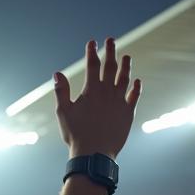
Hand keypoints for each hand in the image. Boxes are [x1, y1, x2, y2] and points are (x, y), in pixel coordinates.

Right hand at [54, 37, 141, 158]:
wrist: (94, 154)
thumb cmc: (76, 135)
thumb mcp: (64, 112)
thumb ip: (61, 91)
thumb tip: (57, 73)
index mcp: (91, 90)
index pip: (92, 65)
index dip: (92, 52)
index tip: (92, 42)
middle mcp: (107, 92)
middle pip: (110, 66)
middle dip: (110, 51)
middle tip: (110, 40)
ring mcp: (119, 101)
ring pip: (124, 78)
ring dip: (126, 66)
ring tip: (126, 57)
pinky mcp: (128, 112)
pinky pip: (134, 96)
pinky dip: (136, 87)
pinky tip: (137, 81)